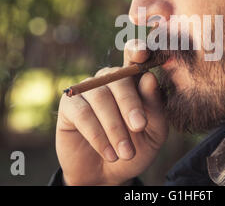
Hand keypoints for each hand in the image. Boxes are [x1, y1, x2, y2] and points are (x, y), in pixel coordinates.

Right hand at [55, 40, 167, 185]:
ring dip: (115, 128)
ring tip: (125, 153)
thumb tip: (149, 77)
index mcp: (133, 80)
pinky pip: (83, 114)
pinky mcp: (69, 105)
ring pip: (101, 98)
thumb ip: (154, 106)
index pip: (133, 57)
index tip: (142, 53)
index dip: (136, 50)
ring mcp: (88, 89)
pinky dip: (97, 135)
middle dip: (130, 105)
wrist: (108, 174)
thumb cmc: (135, 147)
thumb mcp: (154, 131)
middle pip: (119, 79)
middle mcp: (109, 79)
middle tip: (139, 128)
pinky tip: (109, 153)